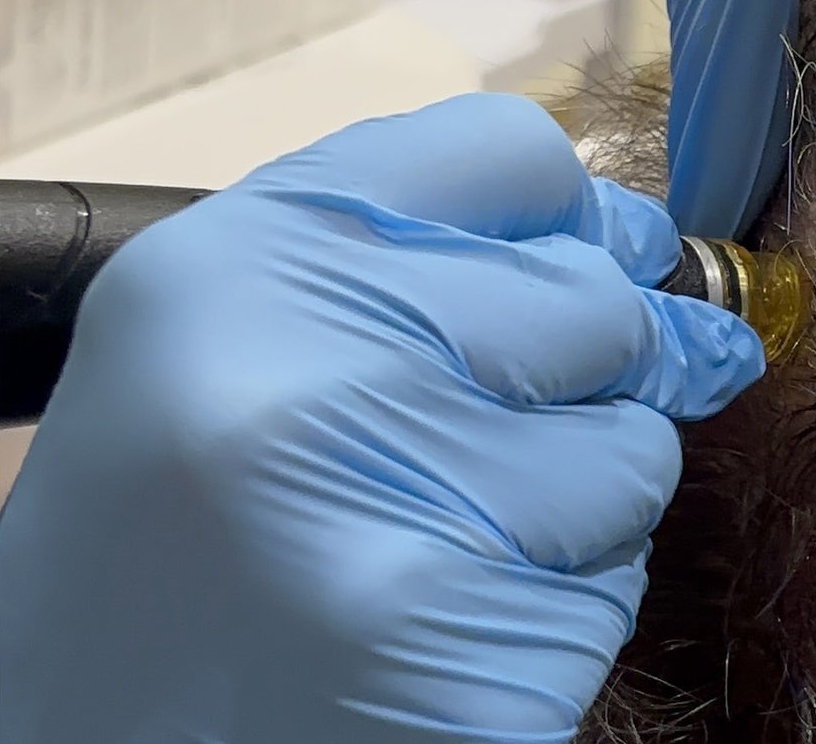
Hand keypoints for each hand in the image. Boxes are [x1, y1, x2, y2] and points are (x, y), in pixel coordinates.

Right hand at [0, 95, 763, 742]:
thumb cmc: (165, 544)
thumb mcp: (237, 344)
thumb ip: (424, 264)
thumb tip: (650, 258)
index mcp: (241, 263)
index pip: (512, 152)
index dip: (567, 212)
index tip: (580, 257)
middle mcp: (314, 374)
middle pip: (600, 302)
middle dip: (588, 373)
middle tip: (472, 443)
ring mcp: (396, 524)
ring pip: (633, 450)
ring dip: (578, 504)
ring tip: (438, 544)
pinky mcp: (461, 663)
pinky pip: (613, 585)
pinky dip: (558, 607)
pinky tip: (447, 634)